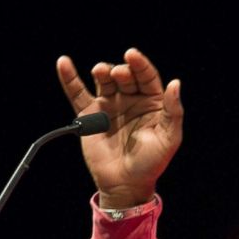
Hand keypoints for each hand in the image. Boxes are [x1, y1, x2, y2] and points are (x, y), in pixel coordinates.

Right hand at [57, 48, 182, 207]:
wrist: (125, 184)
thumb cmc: (151, 162)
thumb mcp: (169, 138)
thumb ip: (172, 111)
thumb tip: (175, 83)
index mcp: (151, 101)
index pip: (146, 77)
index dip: (140, 64)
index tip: (132, 55)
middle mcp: (130, 99)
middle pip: (124, 76)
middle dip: (121, 71)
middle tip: (118, 75)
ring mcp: (108, 105)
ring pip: (103, 81)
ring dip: (101, 71)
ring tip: (99, 71)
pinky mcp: (89, 115)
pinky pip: (77, 94)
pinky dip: (69, 78)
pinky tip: (63, 62)